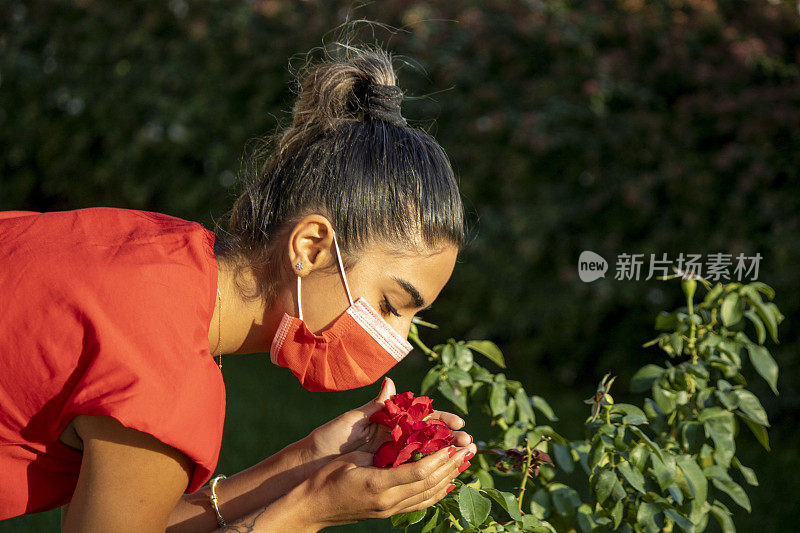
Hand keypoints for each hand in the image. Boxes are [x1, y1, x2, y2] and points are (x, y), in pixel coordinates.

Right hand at [297, 442, 475, 528]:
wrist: (312, 507)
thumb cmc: (327, 476)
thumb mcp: (353, 457)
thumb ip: (379, 444)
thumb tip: (399, 424)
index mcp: (378, 483)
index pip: (418, 472)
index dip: (439, 458)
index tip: (453, 443)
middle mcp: (388, 501)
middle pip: (429, 484)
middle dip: (451, 466)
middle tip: (469, 449)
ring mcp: (389, 510)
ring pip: (428, 496)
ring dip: (449, 478)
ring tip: (464, 463)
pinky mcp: (388, 513)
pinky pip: (419, 504)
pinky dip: (436, 492)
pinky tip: (447, 483)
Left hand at [303, 377, 473, 464]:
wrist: (309, 464)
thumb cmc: (328, 439)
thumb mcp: (352, 420)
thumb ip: (375, 405)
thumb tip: (390, 382)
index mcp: (388, 422)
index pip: (421, 418)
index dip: (441, 420)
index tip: (457, 422)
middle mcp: (393, 439)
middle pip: (429, 437)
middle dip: (450, 439)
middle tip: (468, 443)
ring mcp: (390, 457)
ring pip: (424, 456)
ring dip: (445, 457)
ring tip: (463, 459)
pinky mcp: (385, 473)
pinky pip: (411, 474)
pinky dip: (428, 474)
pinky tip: (444, 478)